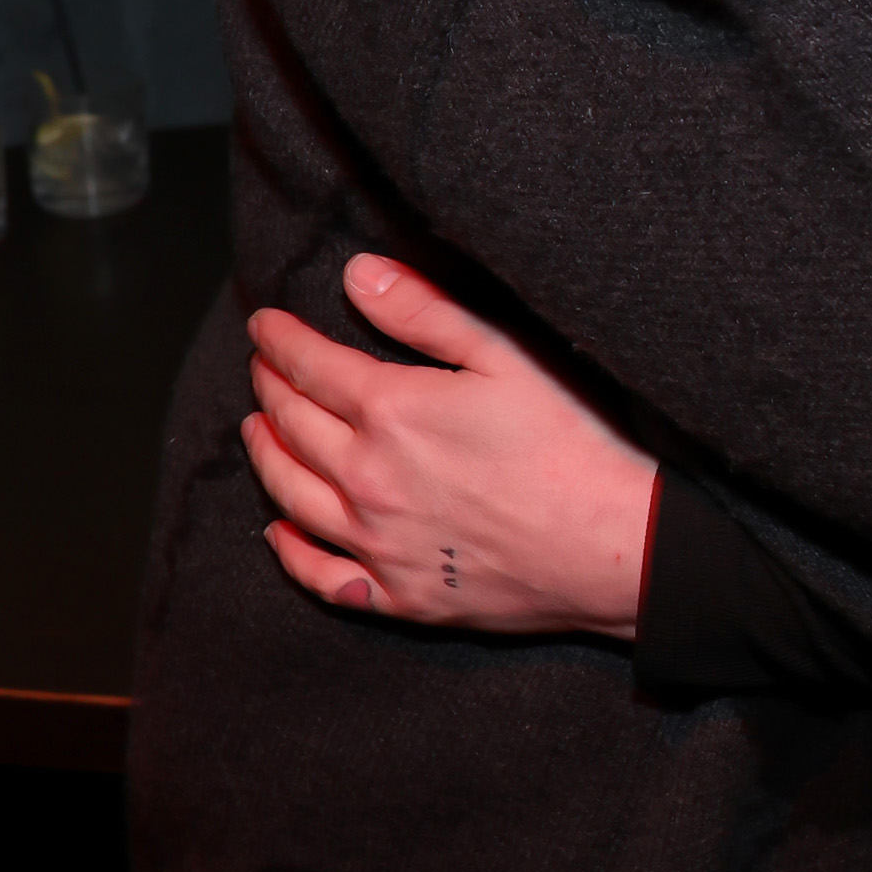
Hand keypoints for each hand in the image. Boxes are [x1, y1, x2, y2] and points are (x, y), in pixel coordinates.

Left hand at [242, 258, 659, 637]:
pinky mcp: (400, 595)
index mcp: (391, 412)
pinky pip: (321, 574)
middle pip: (293, 425)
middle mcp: (367, 480)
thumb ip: (426, 313)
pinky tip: (279, 530)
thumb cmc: (572, 444)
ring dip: (265, 455)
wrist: (614, 545)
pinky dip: (289, 550)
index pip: (311, 366)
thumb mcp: (506, 355)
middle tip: (262, 367)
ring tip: (257, 430)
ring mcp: (378, 544)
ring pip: (291, 495)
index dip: (281, 340)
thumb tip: (359, 275)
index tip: (264, 324)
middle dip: (269, 387)